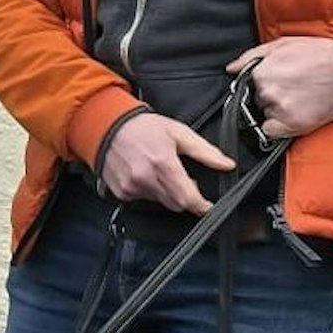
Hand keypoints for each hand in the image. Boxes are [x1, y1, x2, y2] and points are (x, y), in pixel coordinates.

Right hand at [98, 110, 236, 213]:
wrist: (106, 126)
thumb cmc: (142, 127)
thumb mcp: (178, 132)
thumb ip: (205, 151)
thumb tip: (226, 164)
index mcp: (163, 164)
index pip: (187, 198)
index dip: (201, 206)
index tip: (208, 206)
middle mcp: (146, 179)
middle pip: (176, 204)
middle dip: (186, 197)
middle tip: (186, 181)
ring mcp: (132, 187)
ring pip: (160, 202)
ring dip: (168, 193)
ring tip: (162, 173)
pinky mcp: (122, 192)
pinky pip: (143, 199)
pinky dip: (150, 191)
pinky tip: (146, 174)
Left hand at [225, 36, 332, 139]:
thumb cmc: (319, 53)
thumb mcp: (284, 44)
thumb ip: (252, 57)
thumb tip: (230, 69)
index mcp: (261, 72)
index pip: (247, 87)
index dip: (262, 85)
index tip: (279, 82)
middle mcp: (268, 91)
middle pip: (257, 101)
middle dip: (271, 97)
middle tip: (295, 88)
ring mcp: (280, 109)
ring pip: (266, 115)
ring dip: (278, 111)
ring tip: (301, 97)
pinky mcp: (294, 124)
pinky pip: (272, 133)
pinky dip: (280, 127)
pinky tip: (298, 112)